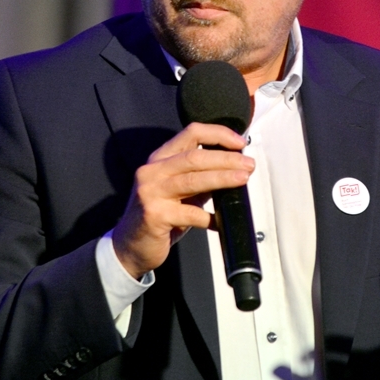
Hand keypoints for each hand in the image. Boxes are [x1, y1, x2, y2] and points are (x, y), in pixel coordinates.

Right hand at [112, 122, 254, 278]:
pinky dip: (210, 217)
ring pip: (193, 180)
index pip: (191, 133)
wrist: (130, 245)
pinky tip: (220, 221)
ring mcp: (150, 192)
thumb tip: (234, 169)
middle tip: (248, 165)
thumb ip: (200, 178)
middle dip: (226, 159)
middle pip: (195, 157)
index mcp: (160, 159)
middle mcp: (152, 171)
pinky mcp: (154, 215)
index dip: (218, 134)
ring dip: (222, 178)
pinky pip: (190, 213)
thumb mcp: (179, 191)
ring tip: (243, 179)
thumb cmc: (159, 216)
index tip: (240, 143)